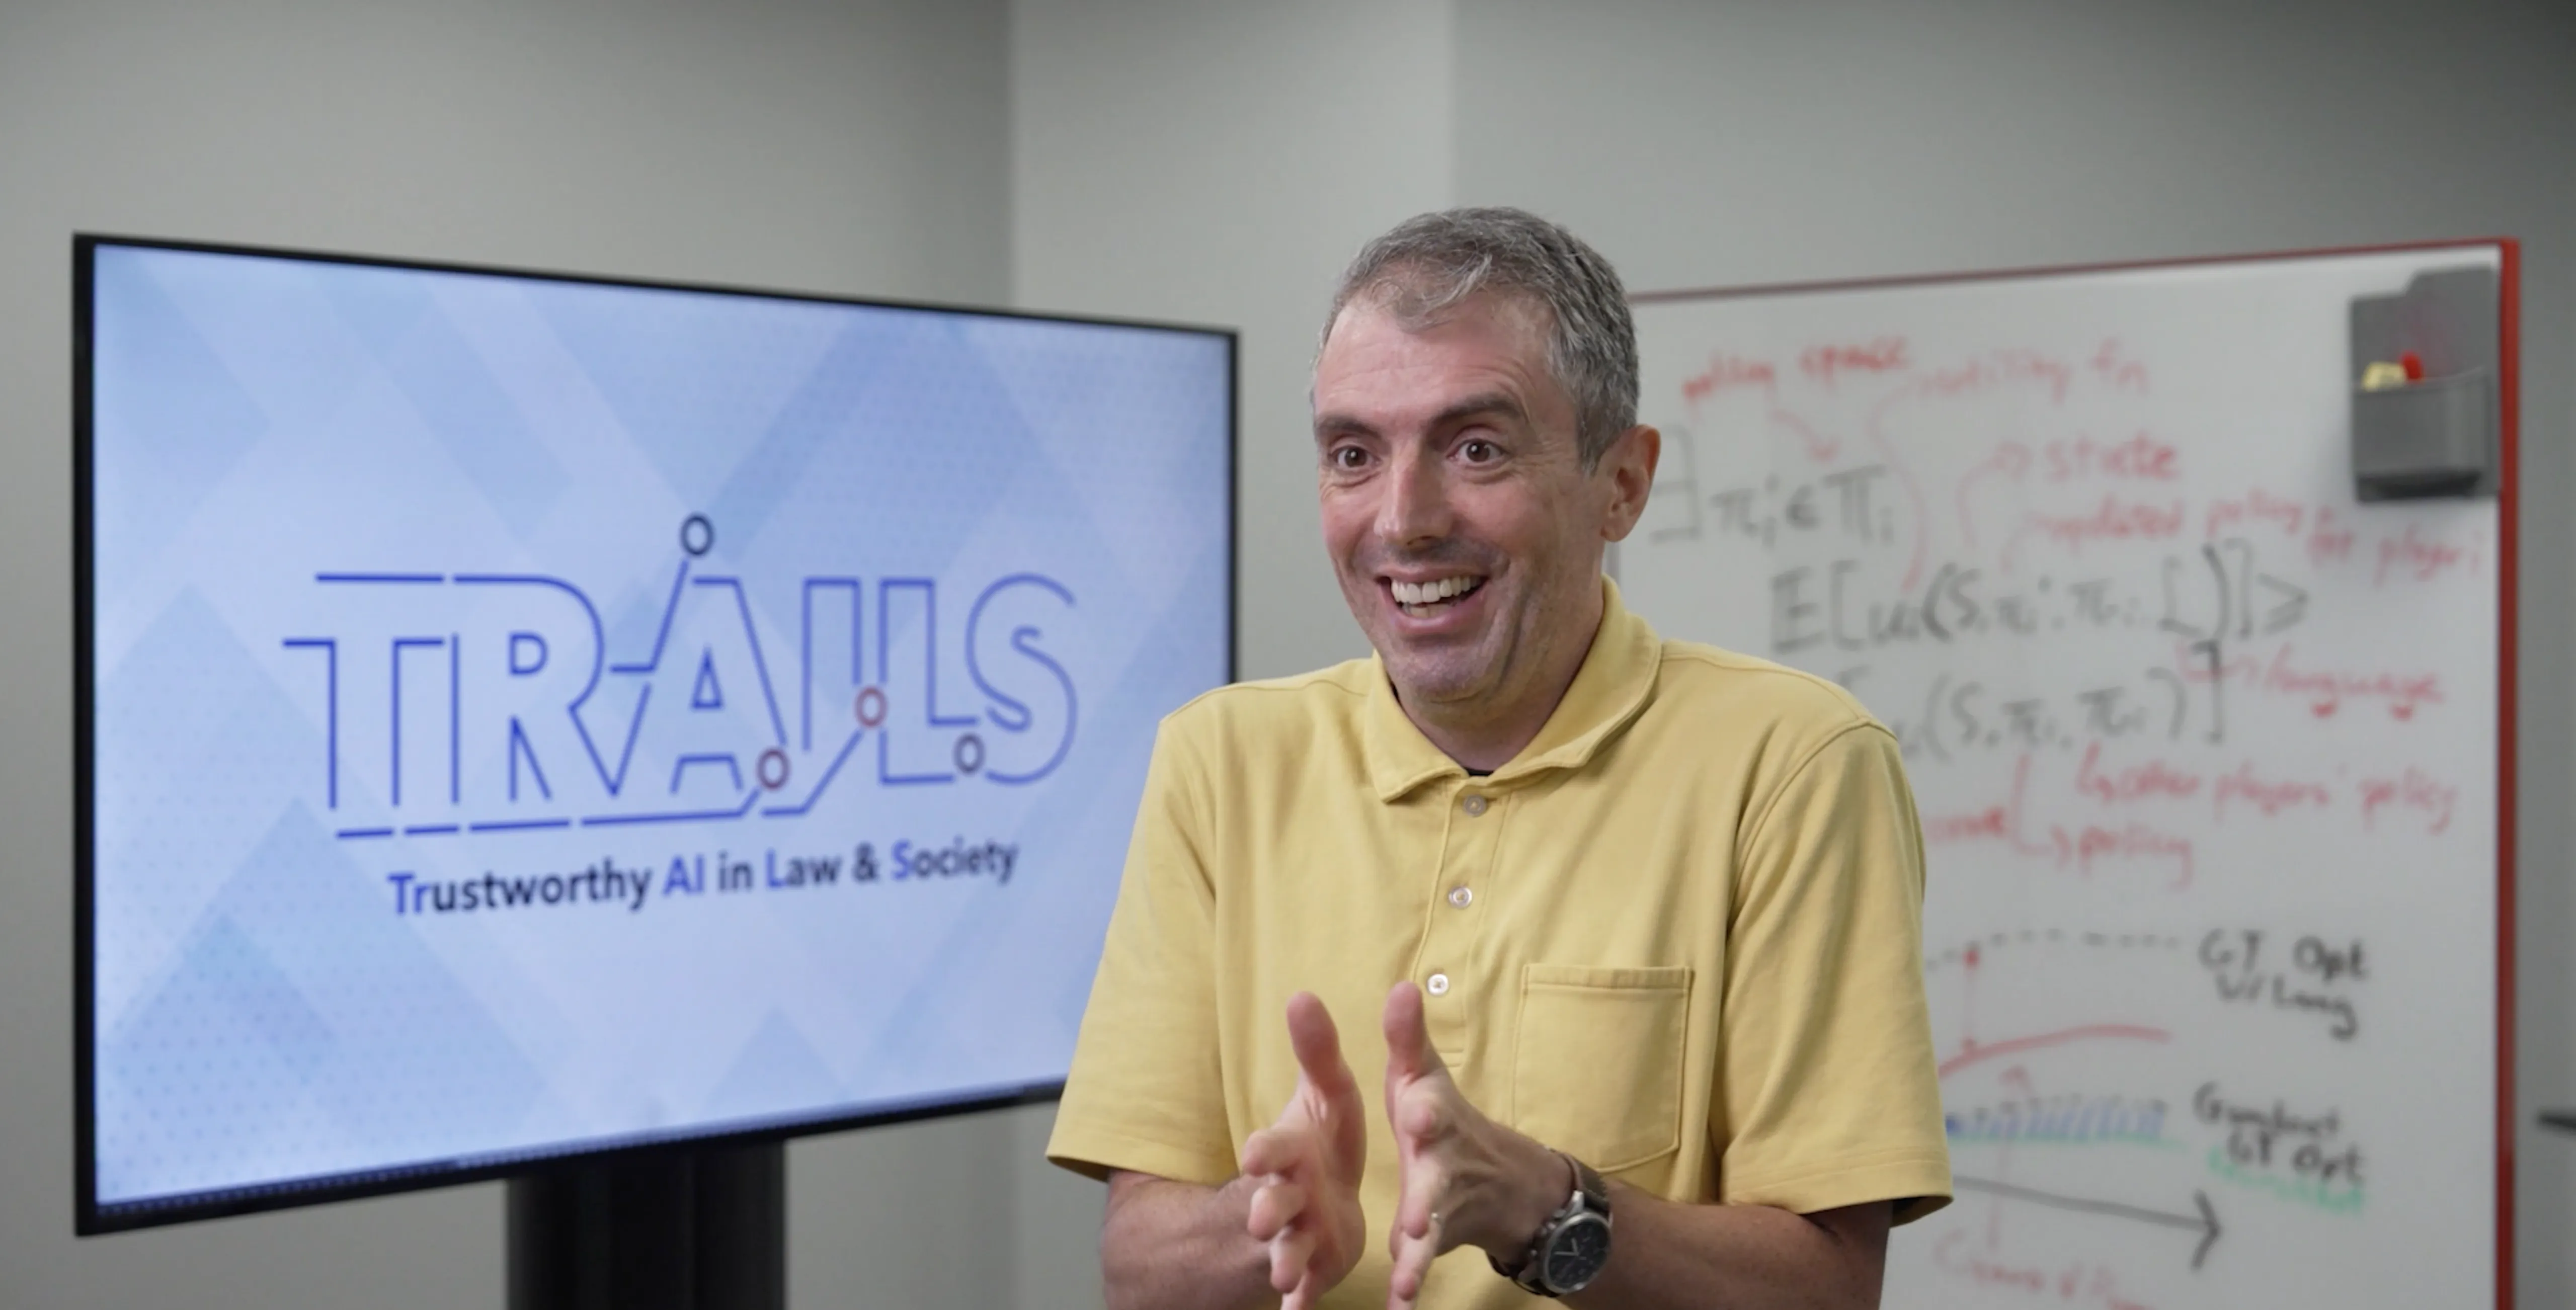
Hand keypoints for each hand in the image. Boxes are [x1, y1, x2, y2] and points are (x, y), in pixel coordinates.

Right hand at [1240, 993, 1367, 1309]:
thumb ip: (1317, 1051)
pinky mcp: (1313, 1268)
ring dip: (1281, 1259)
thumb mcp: (1327, 1093)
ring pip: (1283, 1249)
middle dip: (1265, 1208)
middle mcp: (1284, 1194)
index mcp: (1288, 1151)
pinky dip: (1300, 1302)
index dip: (1263, 1151)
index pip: (1269, 1148)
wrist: (1320, 1197)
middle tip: (1259, 1216)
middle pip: (1269, 1202)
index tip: (1255, 1155)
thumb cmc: (1322, 1139)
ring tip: (1281, 1273)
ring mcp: (1295, 1235)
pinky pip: (1304, 1290)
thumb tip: (1301, 993)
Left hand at [1381, 982, 1568, 1306]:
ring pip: (1429, 1231)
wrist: (1501, 1183)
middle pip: (1436, 1179)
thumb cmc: (1442, 1119)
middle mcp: (1443, 1165)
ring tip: (1405, 1276)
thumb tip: (1402, 983)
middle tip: (1415, 1215)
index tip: (1417, 1113)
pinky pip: (1419, 1265)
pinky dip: (1409, 1287)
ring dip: (1417, 1254)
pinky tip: (1399, 1308)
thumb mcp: (1423, 1076)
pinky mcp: (1433, 1240)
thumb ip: (1407, 1036)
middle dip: (1425, 1195)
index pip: (1434, 1110)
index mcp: (1434, 1119)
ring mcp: (1442, 1207)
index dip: (1427, 1111)